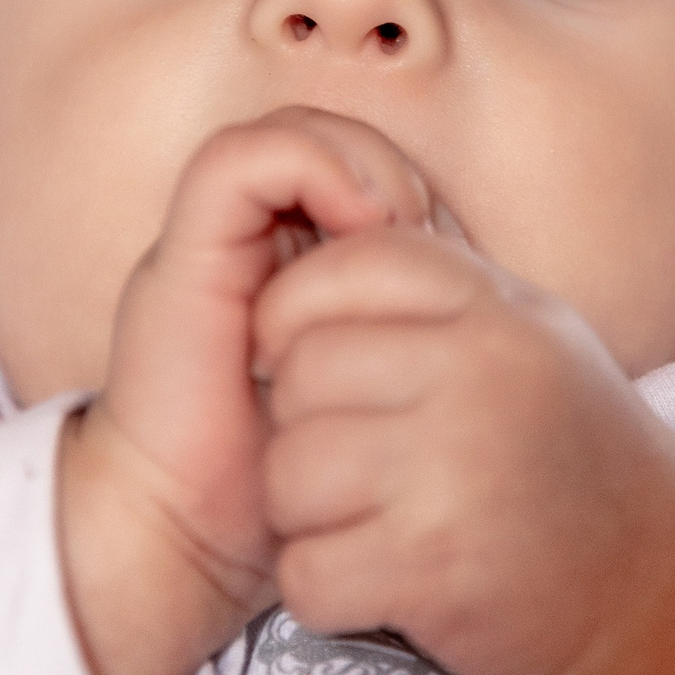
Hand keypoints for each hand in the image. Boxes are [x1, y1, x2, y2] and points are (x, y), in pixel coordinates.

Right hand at [59, 108, 437, 674]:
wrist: (193, 542)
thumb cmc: (294, 488)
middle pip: (334, 142)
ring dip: (358, 163)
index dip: (420, 194)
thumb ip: (419, 340)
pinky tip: (356, 222)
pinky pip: (239, 161)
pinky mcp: (181, 255)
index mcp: (298, 272)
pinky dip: (310, 169)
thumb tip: (493, 287)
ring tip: (395, 223)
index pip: (367, 173)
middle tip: (433, 240)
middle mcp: (252, 247)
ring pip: (290, 131)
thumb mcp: (386, 398)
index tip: (461, 261)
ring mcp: (213, 246)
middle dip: (397, 172)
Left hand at [253, 226, 674, 674]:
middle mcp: (478, 376)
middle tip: (353, 467)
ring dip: (307, 518)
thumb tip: (287, 277)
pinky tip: (380, 584)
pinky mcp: (434, 568)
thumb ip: (428, 295)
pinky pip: (305, 573)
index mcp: (495, 309)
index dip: (293, 318)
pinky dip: (325, 591)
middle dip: (300, 429)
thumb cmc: (568, 451)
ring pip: (286, 477)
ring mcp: (455, 473)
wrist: (658, 581)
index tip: (315, 370)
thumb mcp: (525, 334)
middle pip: (298, 377)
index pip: (339, 270)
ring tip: (369, 525)